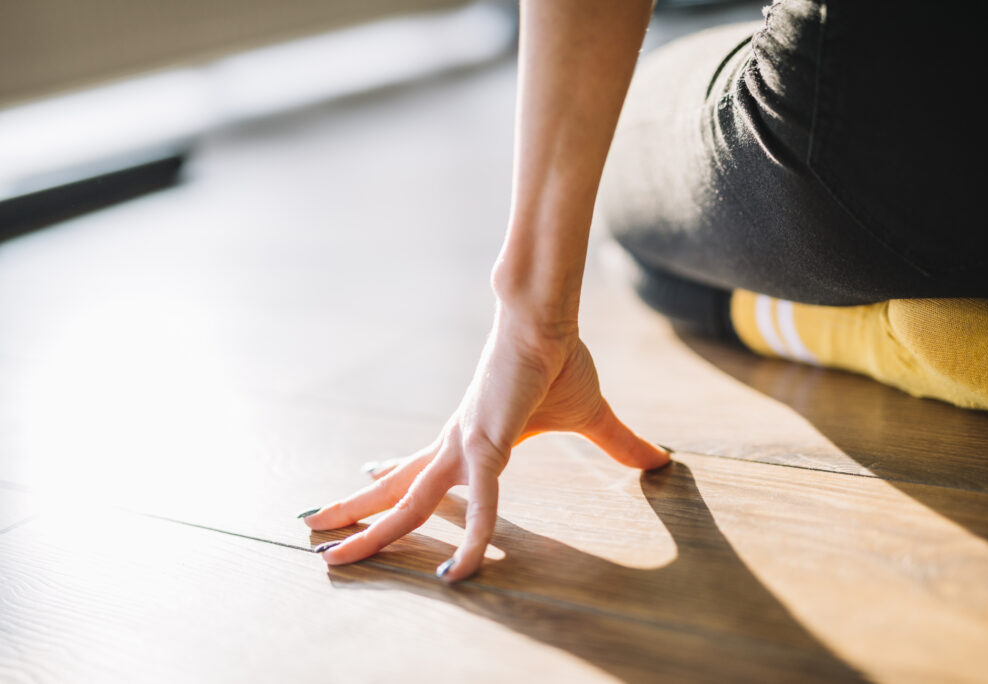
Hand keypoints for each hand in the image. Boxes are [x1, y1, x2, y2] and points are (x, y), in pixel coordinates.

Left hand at [301, 306, 669, 581]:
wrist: (549, 319)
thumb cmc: (561, 358)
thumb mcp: (589, 416)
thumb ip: (617, 445)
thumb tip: (660, 461)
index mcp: (468, 433)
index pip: (419, 463)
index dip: (389, 476)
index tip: (365, 478)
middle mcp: (454, 442)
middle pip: (394, 489)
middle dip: (356, 515)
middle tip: (316, 534)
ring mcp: (463, 447)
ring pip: (406, 503)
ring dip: (367, 533)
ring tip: (326, 559)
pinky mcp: (486, 447)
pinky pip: (478, 507)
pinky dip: (470, 542)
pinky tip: (457, 575)